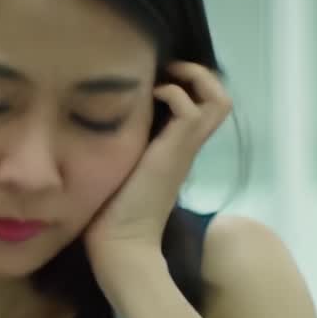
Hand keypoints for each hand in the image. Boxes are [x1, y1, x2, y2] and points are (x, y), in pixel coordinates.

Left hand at [84, 62, 230, 270]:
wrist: (121, 244)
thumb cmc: (111, 214)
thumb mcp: (120, 168)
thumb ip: (122, 146)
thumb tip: (96, 125)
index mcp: (176, 150)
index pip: (201, 108)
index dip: (187, 85)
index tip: (155, 79)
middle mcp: (187, 146)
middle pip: (219, 99)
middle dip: (196, 74)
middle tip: (164, 73)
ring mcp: (185, 148)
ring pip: (218, 99)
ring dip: (193, 78)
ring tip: (162, 81)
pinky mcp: (176, 151)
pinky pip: (190, 108)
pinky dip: (172, 93)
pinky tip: (147, 100)